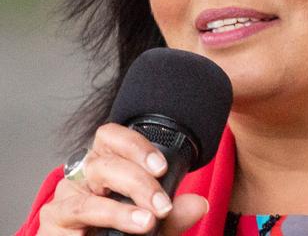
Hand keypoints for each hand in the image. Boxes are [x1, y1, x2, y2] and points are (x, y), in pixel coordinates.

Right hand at [37, 123, 208, 234]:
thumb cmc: (120, 233)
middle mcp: (83, 174)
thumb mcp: (154, 224)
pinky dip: (103, 220)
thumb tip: (199, 204)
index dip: (136, 146)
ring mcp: (66, 196)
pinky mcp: (53, 220)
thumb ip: (175, 214)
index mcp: (107, 164)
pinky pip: (76, 214)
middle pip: (107, 163)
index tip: (161, 166)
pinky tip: (117, 231)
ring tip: (148, 221)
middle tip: (163, 206)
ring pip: (90, 191)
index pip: (112, 136)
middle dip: (140, 183)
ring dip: (122, 208)